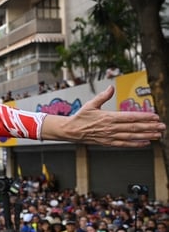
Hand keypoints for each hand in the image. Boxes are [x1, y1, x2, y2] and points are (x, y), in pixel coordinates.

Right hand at [42, 85, 164, 146]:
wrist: (71, 131)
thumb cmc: (80, 117)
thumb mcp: (90, 104)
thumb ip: (103, 96)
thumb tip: (111, 87)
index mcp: (108, 117)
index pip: (130, 117)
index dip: (144, 117)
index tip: (154, 116)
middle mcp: (111, 128)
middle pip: (134, 128)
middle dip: (150, 127)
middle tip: (161, 126)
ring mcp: (110, 136)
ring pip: (132, 137)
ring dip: (146, 136)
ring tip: (157, 135)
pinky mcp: (108, 143)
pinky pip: (124, 144)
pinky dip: (135, 144)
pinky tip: (144, 143)